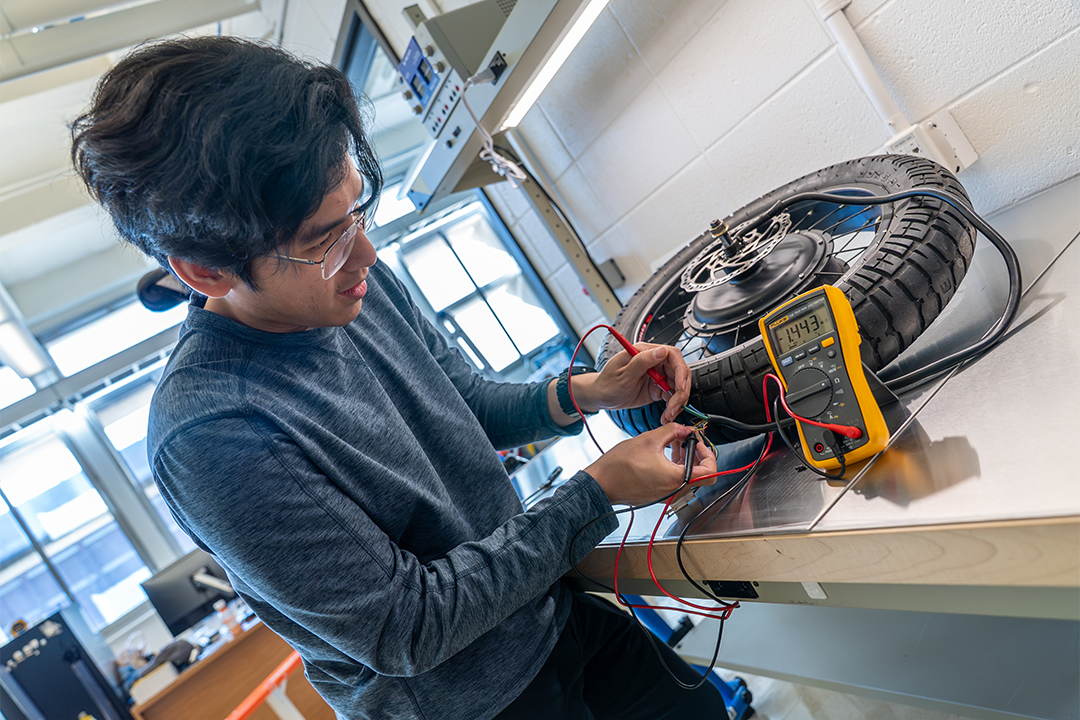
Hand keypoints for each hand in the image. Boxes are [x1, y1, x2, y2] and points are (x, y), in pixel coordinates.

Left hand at [575, 343, 690, 423]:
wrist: (601, 396)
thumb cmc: (607, 383)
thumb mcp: (623, 374)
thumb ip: (642, 362)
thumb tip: (661, 351)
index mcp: (645, 352)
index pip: (672, 355)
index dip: (680, 371)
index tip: (680, 387)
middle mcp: (654, 362)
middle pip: (679, 372)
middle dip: (681, 390)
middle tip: (675, 406)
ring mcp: (657, 375)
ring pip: (678, 386)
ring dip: (678, 401)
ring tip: (669, 413)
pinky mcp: (657, 388)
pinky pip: (672, 396)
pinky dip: (672, 407)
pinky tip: (666, 415)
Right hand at [586, 424, 716, 505]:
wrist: (602, 483)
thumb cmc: (620, 466)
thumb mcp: (650, 439)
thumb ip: (672, 431)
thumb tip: (683, 429)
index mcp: (676, 479)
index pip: (710, 472)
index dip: (708, 454)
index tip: (698, 443)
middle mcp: (674, 491)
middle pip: (701, 475)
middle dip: (696, 454)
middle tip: (686, 441)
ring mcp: (667, 496)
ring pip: (689, 478)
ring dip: (685, 460)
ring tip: (673, 445)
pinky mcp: (659, 496)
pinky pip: (676, 482)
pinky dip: (675, 468)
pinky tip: (663, 455)